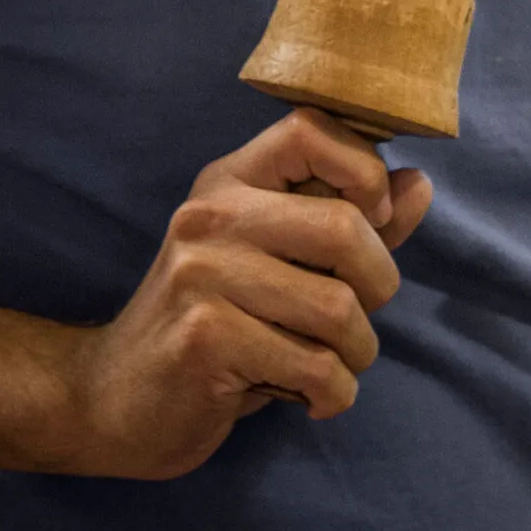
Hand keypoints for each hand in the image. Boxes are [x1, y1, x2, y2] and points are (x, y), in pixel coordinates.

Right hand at [60, 109, 432, 479]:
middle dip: (378, 287)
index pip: (312, 128)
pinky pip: (314, 365)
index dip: (365, 171)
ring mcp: (201, 273)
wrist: (111, 402)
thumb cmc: (219, 327)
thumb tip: (418, 184)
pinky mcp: (203, 337)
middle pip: (347, 228)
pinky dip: (332, 393)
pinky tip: (310, 398)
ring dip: (356, 353)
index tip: (373, 222)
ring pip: (337, 308)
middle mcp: (211, 215)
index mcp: (232, 181)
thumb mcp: (285, 263)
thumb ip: (354, 222)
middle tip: (354, 322)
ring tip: (329, 366)